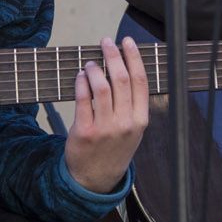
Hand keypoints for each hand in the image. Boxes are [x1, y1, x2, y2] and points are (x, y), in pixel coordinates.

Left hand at [64, 36, 148, 193]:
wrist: (96, 179)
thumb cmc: (115, 149)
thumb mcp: (133, 130)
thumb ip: (132, 104)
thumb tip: (124, 68)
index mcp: (140, 120)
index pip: (140, 81)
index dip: (134, 58)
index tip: (127, 42)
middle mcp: (125, 123)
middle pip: (121, 80)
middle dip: (114, 55)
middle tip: (106, 42)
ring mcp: (105, 128)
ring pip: (101, 87)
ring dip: (95, 69)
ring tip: (91, 63)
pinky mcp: (85, 131)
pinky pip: (83, 100)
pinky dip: (81, 83)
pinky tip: (80, 76)